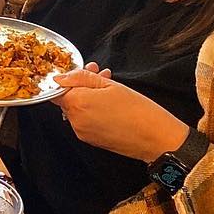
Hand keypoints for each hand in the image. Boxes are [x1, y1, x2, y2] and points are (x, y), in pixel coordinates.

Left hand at [51, 67, 189, 162]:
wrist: (156, 139)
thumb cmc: (137, 110)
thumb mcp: (109, 84)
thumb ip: (81, 78)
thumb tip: (60, 77)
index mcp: (77, 104)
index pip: (57, 89)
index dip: (69, 79)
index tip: (82, 73)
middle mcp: (75, 120)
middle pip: (68, 98)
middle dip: (81, 86)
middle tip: (99, 75)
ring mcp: (82, 132)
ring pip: (78, 109)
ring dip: (88, 97)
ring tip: (109, 88)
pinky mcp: (91, 140)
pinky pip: (85, 121)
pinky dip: (93, 110)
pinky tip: (110, 103)